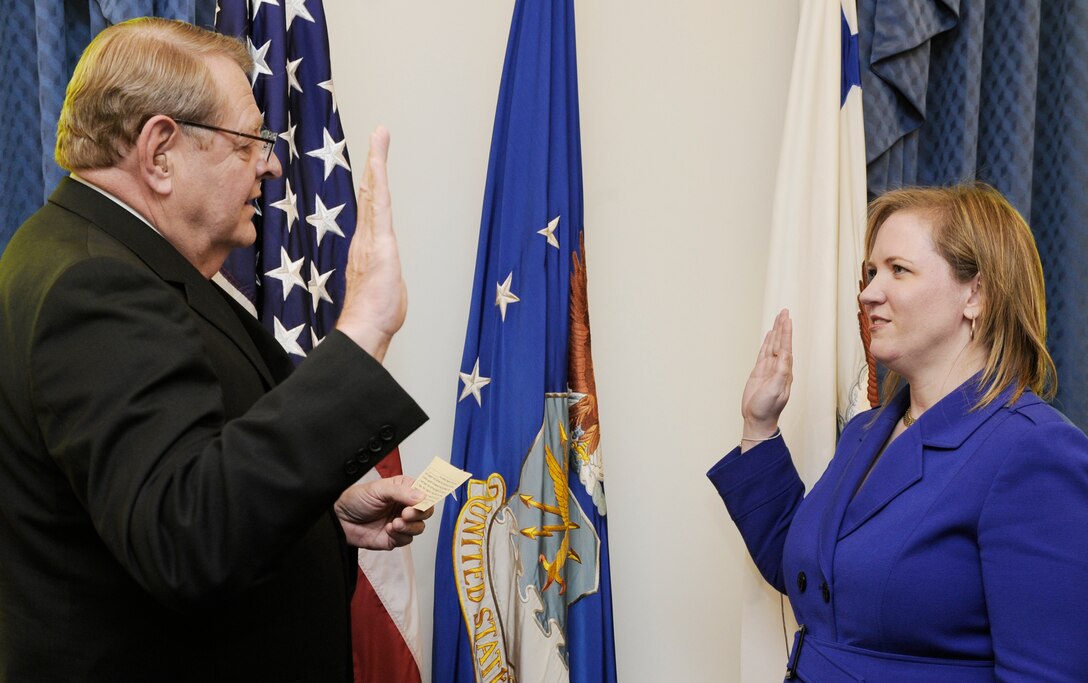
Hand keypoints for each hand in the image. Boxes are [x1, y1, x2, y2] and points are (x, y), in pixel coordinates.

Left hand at [334, 475, 433, 549]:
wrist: (339, 519)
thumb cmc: (355, 499)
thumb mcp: (378, 489)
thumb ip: (401, 492)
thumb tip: (421, 496)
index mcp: (404, 490)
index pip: (426, 492)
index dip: (429, 496)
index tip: (425, 499)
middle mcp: (404, 506)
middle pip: (426, 512)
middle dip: (419, 513)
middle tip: (407, 512)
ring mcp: (400, 522)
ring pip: (419, 527)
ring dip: (410, 526)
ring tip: (395, 522)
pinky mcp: (394, 538)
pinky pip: (406, 540)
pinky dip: (400, 535)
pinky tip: (388, 529)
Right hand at [335, 127, 406, 362]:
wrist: (365, 328)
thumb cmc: (375, 317)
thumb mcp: (386, 292)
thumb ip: (386, 280)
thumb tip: (386, 283)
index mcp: (367, 249)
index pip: (371, 213)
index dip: (372, 187)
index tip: (374, 165)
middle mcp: (364, 238)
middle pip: (369, 194)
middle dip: (374, 164)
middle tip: (378, 136)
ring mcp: (370, 237)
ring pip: (373, 192)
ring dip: (377, 162)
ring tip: (380, 136)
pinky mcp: (378, 239)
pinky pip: (378, 203)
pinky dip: (378, 179)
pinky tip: (377, 160)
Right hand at [740, 309, 792, 449]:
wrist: (757, 419)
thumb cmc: (767, 408)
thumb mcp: (775, 390)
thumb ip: (780, 372)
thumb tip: (784, 354)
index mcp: (785, 371)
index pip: (786, 347)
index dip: (786, 332)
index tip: (786, 319)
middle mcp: (779, 367)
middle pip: (781, 342)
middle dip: (782, 327)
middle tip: (784, 311)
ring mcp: (769, 369)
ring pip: (773, 345)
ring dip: (776, 332)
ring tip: (778, 318)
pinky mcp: (759, 372)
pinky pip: (764, 353)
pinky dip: (767, 343)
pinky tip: (770, 336)